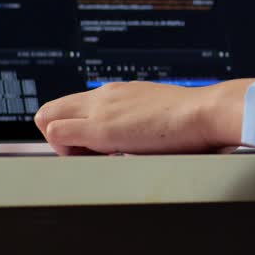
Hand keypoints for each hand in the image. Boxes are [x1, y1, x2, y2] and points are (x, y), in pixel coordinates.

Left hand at [33, 79, 254, 155]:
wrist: (208, 112)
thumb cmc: (197, 120)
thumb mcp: (162, 115)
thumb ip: (145, 122)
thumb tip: (149, 137)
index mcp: (121, 93)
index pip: (74, 106)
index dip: (74, 130)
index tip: (92, 149)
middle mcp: (105, 95)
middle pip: (51, 109)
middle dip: (59, 136)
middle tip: (85, 155)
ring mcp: (101, 109)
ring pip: (47, 118)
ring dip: (61, 145)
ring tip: (92, 159)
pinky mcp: (101, 128)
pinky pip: (56, 134)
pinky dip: (65, 153)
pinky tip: (94, 160)